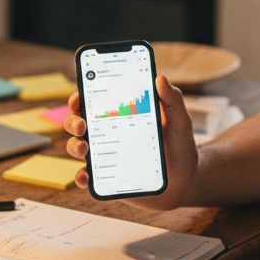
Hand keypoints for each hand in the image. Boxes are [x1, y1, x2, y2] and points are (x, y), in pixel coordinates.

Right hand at [64, 74, 199, 210]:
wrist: (186, 181)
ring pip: (78, 147)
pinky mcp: (107, 178)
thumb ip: (173, 100)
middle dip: (73, 121)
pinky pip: (87, 177)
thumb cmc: (180, 146)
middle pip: (79, 123)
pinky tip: (86, 176)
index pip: (94, 101)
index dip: (80, 97)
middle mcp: (108, 133)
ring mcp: (106, 155)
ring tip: (84, 148)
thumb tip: (160, 78)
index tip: (79, 97)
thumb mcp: (180, 122)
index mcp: (121, 114)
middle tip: (82, 125)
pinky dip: (81, 177)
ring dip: (74, 146)